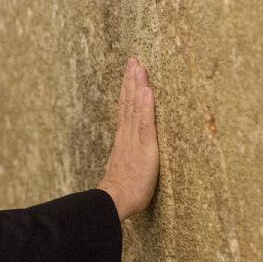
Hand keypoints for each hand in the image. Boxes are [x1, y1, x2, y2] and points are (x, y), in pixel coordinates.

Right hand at [98, 57, 159, 220]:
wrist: (114, 201)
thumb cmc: (121, 193)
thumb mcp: (124, 169)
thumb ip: (126, 158)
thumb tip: (128, 155)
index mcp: (124, 140)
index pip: (126, 109)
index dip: (128, 90)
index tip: (130, 73)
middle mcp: (127, 135)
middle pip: (129, 102)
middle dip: (132, 80)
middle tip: (133, 60)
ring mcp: (135, 139)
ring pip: (136, 107)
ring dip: (138, 85)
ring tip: (140, 67)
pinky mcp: (145, 147)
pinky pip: (145, 122)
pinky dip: (146, 105)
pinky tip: (148, 90)